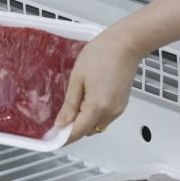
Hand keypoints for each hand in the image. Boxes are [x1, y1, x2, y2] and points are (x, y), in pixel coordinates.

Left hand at [55, 24, 142, 142]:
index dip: (64, 137)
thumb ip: (70, 104)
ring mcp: (118, 109)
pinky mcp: (122, 104)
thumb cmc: (102, 54)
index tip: (54, 136)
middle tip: (62, 113)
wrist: (125, 43)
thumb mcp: (78, 78)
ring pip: (97, 125)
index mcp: (97, 106)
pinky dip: (95, 113)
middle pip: (88, 130)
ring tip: (77, 100)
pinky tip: (89, 98)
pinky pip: (105, 117)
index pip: (78, 132)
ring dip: (85, 120)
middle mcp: (110, 112)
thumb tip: (61, 124)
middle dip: (74, 127)